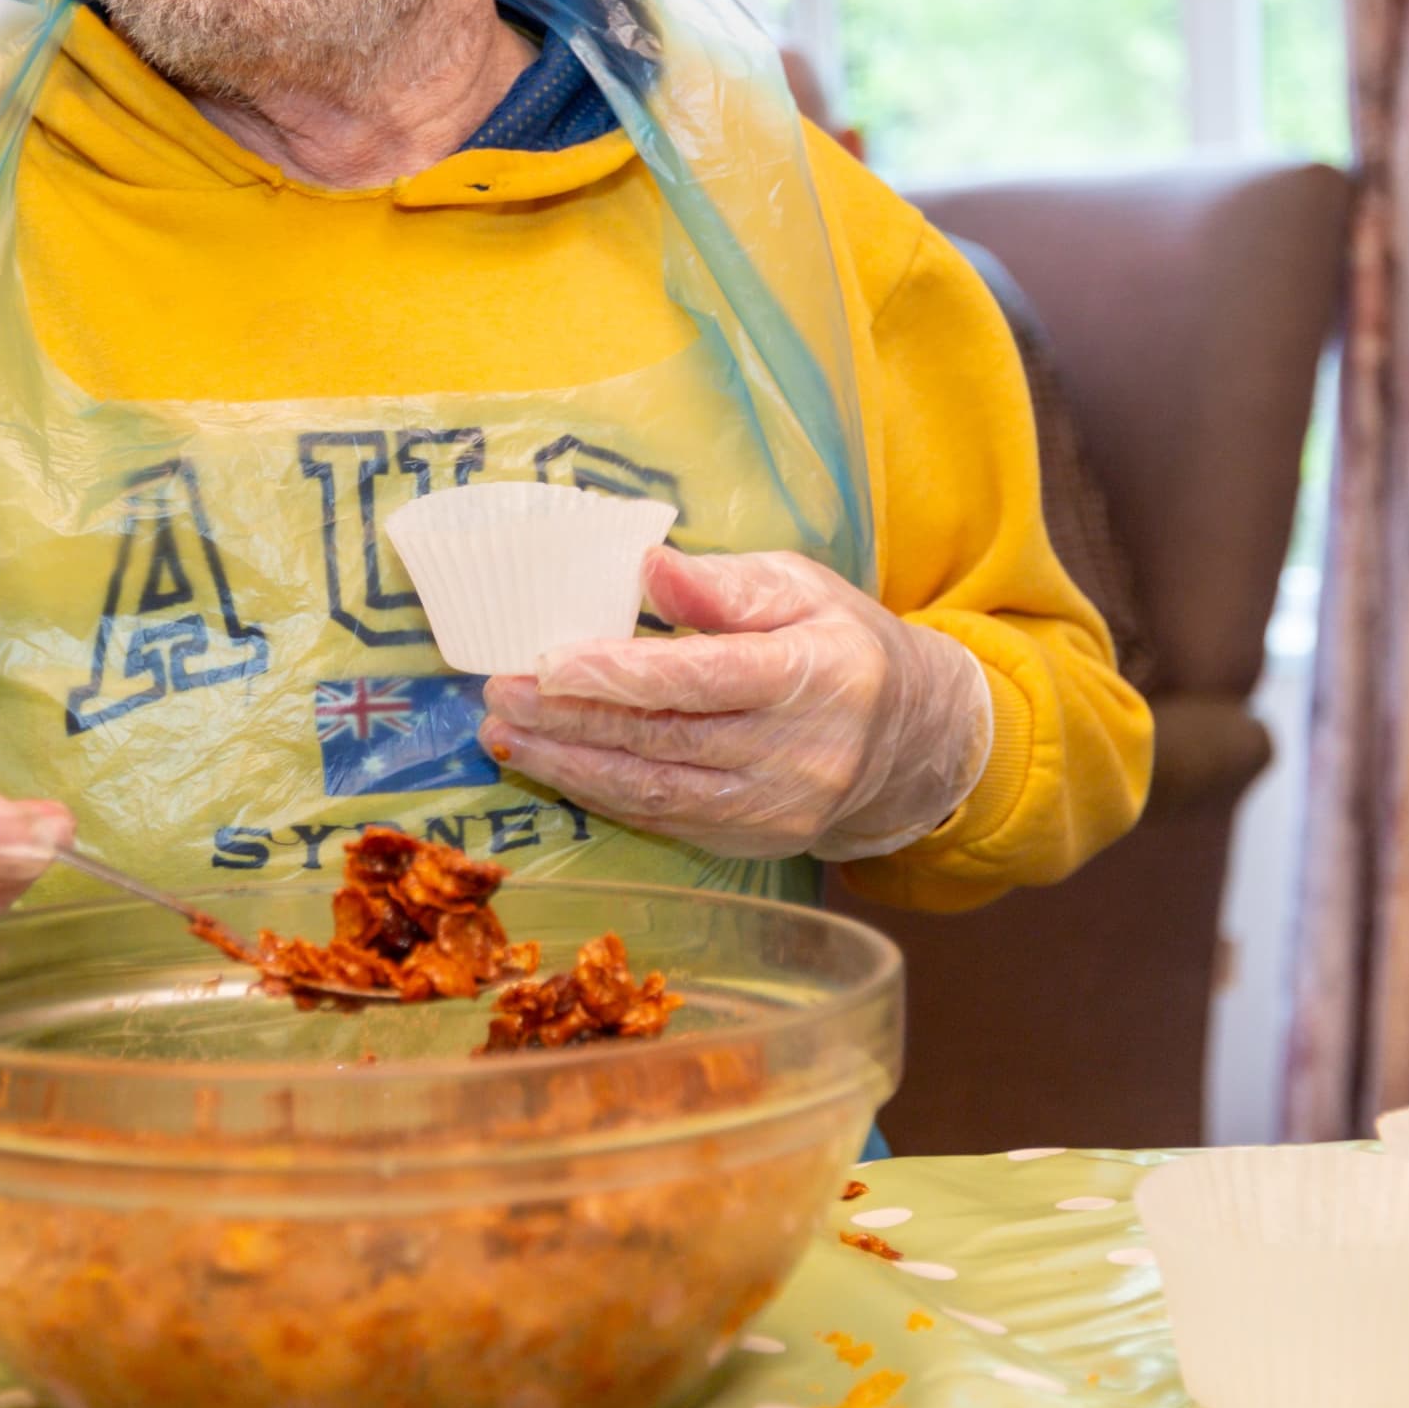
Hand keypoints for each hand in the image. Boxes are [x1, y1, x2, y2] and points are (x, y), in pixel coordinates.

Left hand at [478, 549, 992, 861]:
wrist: (909, 740)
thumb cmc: (839, 643)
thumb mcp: (800, 587)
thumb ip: (723, 585)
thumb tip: (647, 565)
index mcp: (816, 674)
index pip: (703, 678)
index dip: (619, 674)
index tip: (547, 661)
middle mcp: (799, 753)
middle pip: (665, 739)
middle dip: (570, 718)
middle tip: (499, 693)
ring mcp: (777, 810)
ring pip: (654, 791)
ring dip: (568, 766)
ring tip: (504, 734)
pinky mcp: (754, 842)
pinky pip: (664, 819)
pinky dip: (600, 793)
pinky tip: (552, 766)